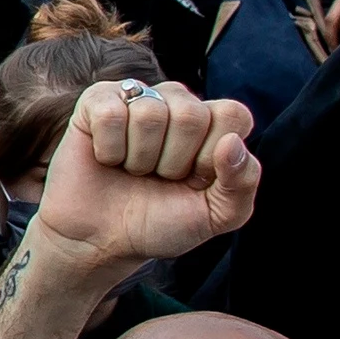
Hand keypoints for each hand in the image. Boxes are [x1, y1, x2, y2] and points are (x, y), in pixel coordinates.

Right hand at [21, 78, 261, 279]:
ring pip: (149, 114)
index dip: (213, 155)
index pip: (233, 114)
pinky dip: (109, 149)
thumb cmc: (159, 223)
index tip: (196, 180)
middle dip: (173, 161)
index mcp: (212, 124)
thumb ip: (242, 184)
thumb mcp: (216, 216)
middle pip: (191, 115)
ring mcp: (137, 98)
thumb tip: (231, 142)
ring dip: (139, 158)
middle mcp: (177, 103)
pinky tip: (108, 158)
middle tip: (159, 176)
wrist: (102, 240)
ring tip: (132, 169)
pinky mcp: (97, 101)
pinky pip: (111, 114)